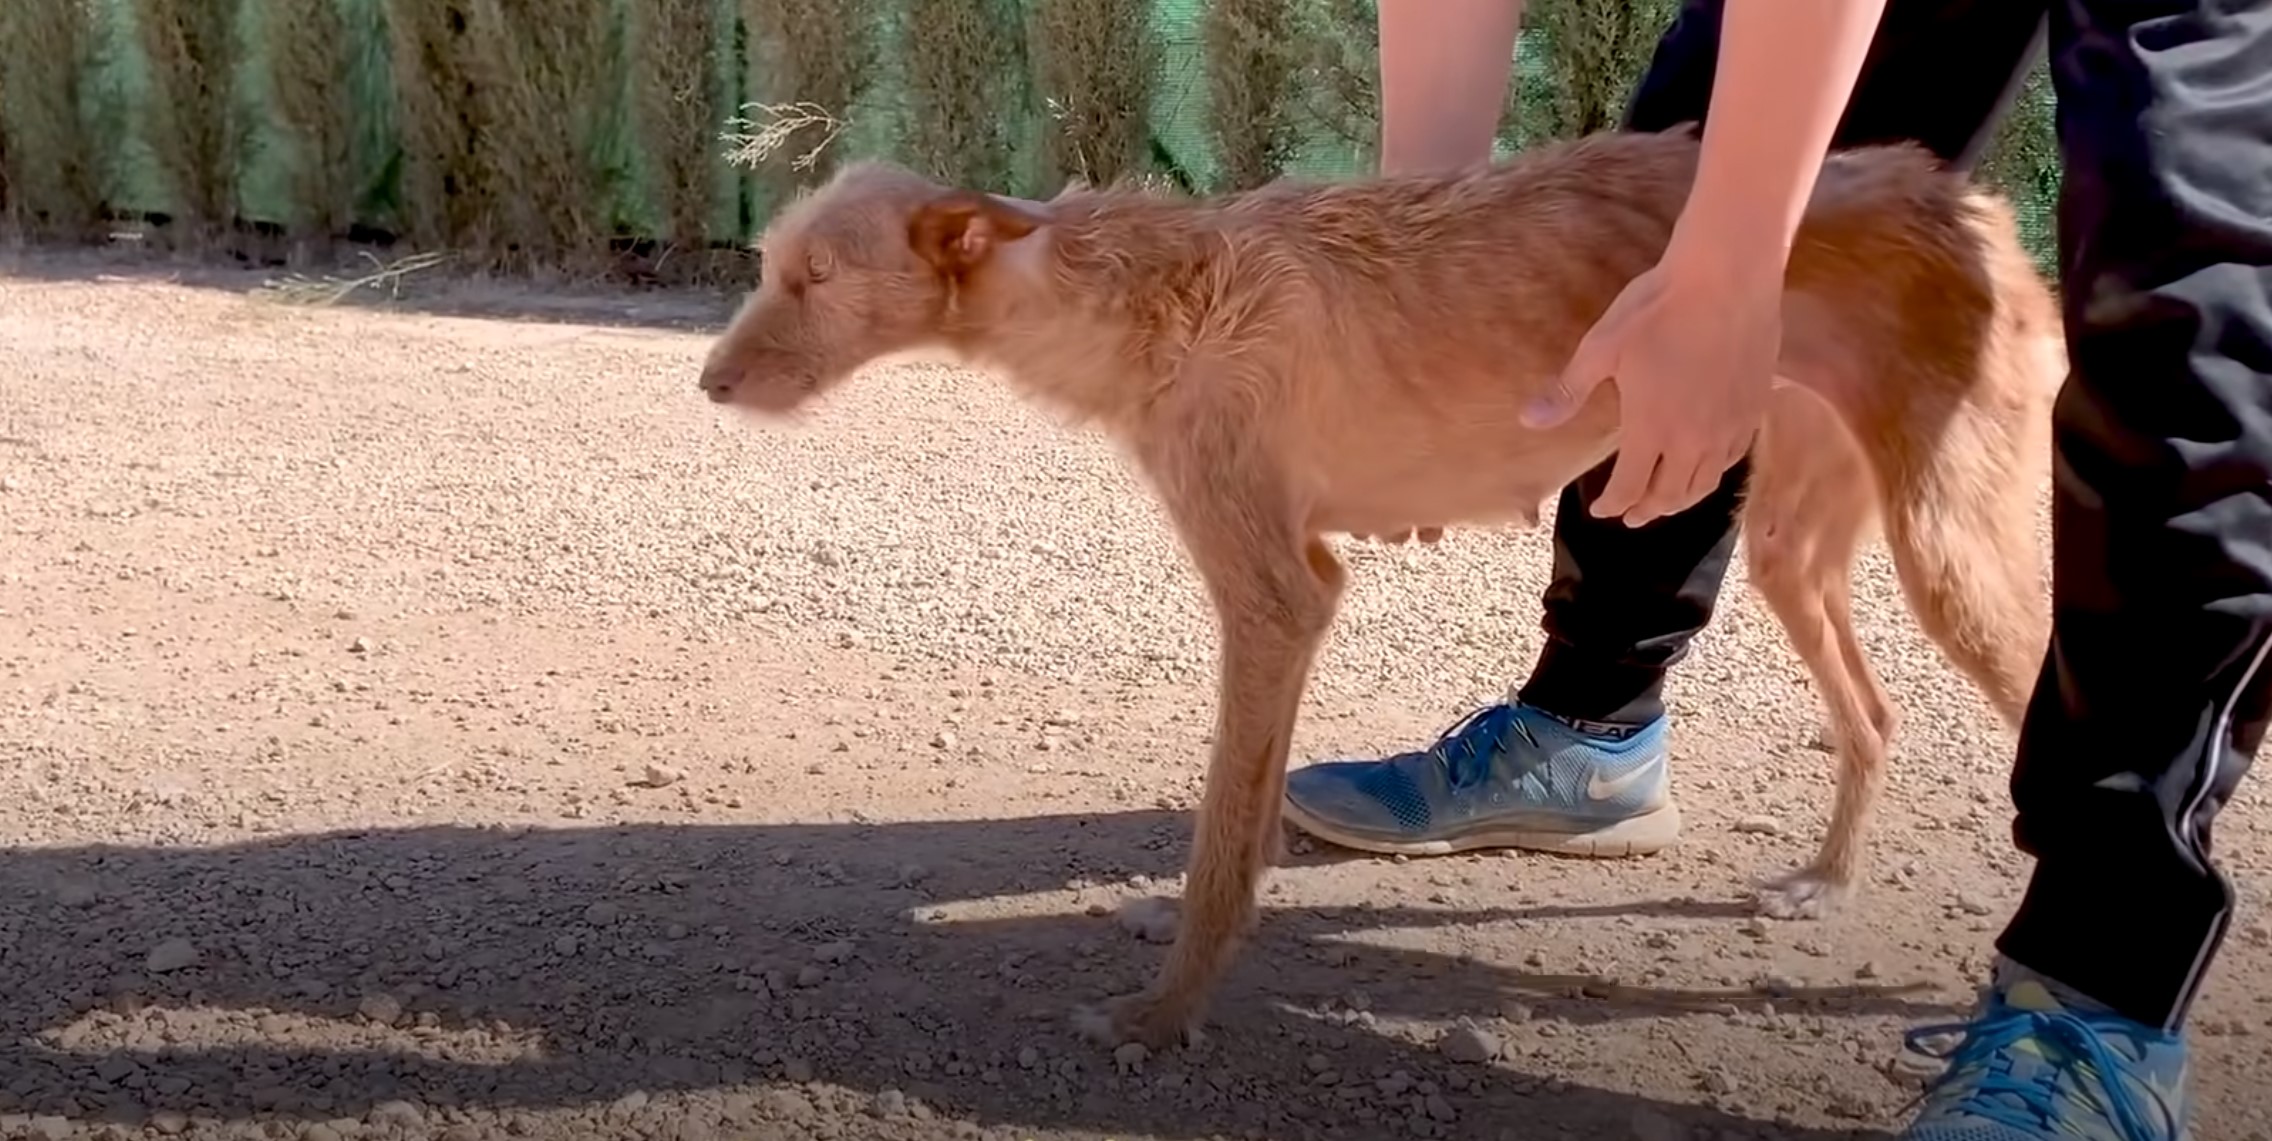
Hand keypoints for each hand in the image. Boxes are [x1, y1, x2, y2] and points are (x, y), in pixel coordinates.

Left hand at [1521, 250, 1782, 526]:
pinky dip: (1712, 474)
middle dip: (1645, 511)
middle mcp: (1692, 439)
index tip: (1600, 509)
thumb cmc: (1660, 307)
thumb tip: (1528, 421)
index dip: (1612, 505)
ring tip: (1665, 503)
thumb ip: (1568, 390)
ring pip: (1704, 484)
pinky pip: (1732, 458)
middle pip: (1668, 496)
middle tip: (1631, 517)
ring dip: (1680, 500)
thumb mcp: (1602, 347)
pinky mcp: (1754, 409)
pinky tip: (1703, 468)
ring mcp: (1728, 427)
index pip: (1629, 488)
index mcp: (1651, 428)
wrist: (1728, 276)